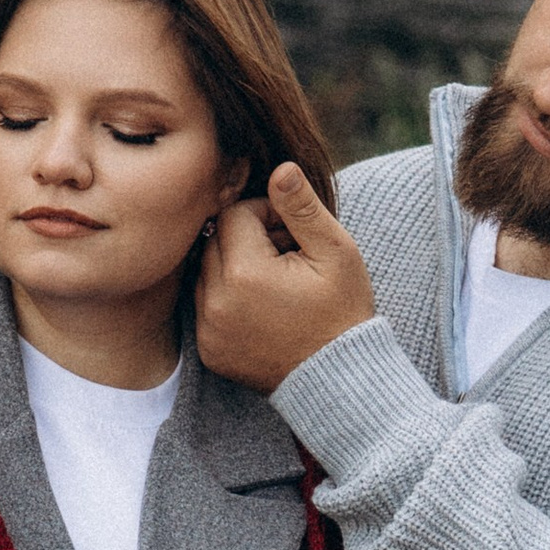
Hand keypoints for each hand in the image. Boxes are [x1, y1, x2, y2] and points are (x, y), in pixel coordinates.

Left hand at [194, 162, 375, 390]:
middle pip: (215, 240)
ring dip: (235, 268)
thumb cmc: (344, 313)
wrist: (341, 381)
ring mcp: (207, 330)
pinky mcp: (208, 350)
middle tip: (288, 258)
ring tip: (277, 284)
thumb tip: (280, 168)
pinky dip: (228, 299)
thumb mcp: (336, 252)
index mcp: (244, 273)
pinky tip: (264, 310)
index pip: (234, 214)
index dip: (266, 215)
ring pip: (207, 272)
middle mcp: (215, 302)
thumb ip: (302, 207)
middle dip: (248, 239)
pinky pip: (206, 305)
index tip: (295, 235)